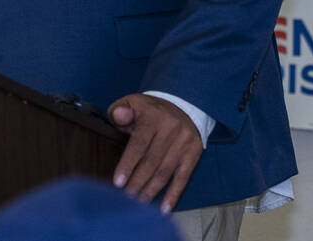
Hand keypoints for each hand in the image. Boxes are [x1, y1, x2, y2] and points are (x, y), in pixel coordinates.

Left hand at [108, 93, 203, 213]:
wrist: (183, 105)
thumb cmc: (149, 110)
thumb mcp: (132, 103)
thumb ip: (120, 111)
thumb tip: (119, 116)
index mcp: (153, 116)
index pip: (139, 144)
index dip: (128, 164)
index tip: (118, 182)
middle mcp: (171, 129)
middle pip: (152, 161)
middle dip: (137, 182)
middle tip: (126, 198)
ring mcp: (184, 142)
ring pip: (166, 172)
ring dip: (151, 190)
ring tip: (139, 204)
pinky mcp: (194, 153)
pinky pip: (183, 177)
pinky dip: (174, 194)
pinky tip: (164, 208)